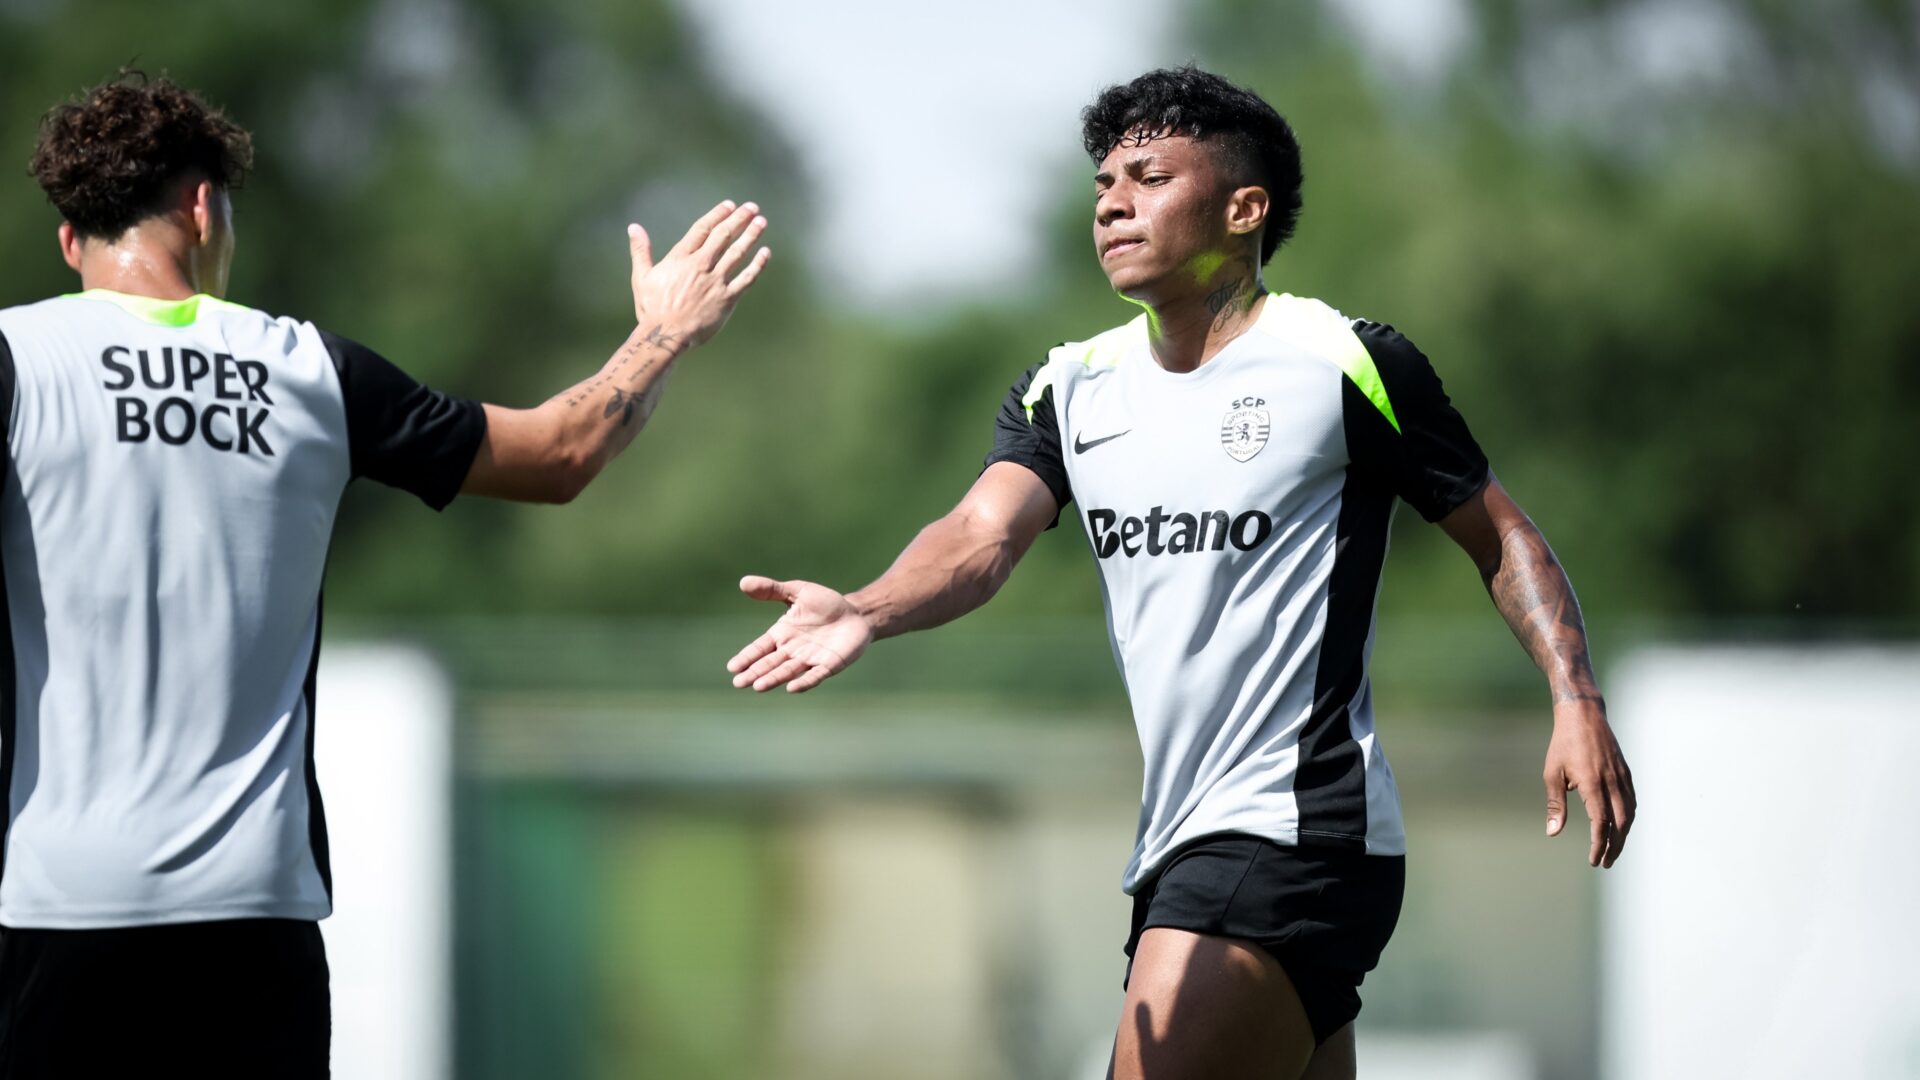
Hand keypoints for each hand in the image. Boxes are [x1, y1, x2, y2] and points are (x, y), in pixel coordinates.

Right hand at [627, 201, 770, 349]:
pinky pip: (747, 279)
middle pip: (723, 236)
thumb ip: (641, 250)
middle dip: (739, 219)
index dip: (717, 215)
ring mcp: (715, 282)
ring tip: (762, 222)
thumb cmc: (651, 309)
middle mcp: (701, 266)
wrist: (666, 335)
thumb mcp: (642, 277)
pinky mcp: (727, 299)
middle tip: (752, 207)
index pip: (702, 229)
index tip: (730, 205)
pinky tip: (766, 253)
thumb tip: (633, 227)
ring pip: (737, 253)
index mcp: (681, 258)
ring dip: (751, 235)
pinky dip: (758, 265)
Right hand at [727, 576, 873, 692]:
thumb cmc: (825, 603)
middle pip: (770, 663)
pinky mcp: (829, 665)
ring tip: (757, 687)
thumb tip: (743, 582)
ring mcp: (810, 659)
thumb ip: (772, 590)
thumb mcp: (798, 592)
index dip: (747, 657)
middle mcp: (792, 650)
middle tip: (738, 682)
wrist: (856, 614)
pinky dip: (804, 682)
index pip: (760, 648)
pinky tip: (792, 688)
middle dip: (754, 673)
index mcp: (782, 634)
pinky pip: (814, 675)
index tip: (732, 667)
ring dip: (773, 678)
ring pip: (788, 671)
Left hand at [1543, 701, 1635, 867]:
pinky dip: (1629, 817)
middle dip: (1615, 846)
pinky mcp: (1626, 772)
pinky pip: (1632, 800)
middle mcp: (1612, 782)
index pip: (1601, 823)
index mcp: (1593, 784)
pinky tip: (1621, 826)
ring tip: (1613, 849)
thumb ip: (1556, 805)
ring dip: (1624, 834)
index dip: (1599, 845)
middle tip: (1606, 862)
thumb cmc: (1563, 744)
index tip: (1594, 860)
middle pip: (1621, 823)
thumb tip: (1553, 833)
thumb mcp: (1552, 774)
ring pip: (1630, 813)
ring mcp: (1622, 777)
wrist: (1584, 715)